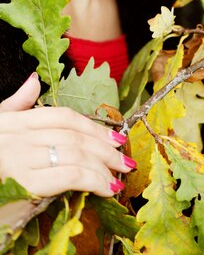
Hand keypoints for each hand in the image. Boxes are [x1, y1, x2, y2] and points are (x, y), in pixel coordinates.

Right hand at [0, 74, 135, 196]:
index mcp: (14, 122)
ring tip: (119, 175)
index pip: (62, 116)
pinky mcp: (27, 183)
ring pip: (76, 153)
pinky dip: (94, 180)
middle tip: (124, 157)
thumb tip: (34, 80)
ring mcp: (22, 158)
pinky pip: (71, 175)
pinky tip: (106, 188)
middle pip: (74, 134)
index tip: (115, 135)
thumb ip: (15, 105)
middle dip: (104, 146)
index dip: (92, 125)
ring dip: (104, 165)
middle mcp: (19, 135)